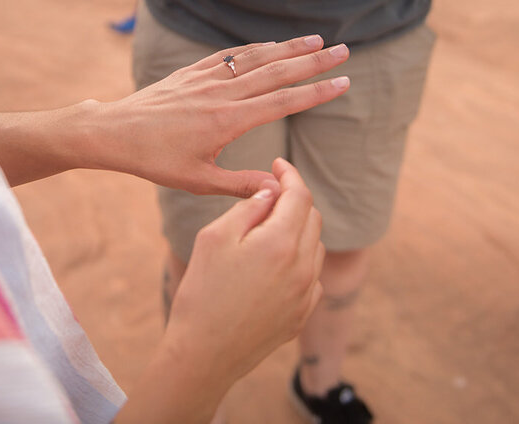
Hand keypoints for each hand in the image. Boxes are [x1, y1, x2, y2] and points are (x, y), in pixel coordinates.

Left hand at [97, 35, 349, 196]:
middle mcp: (221, 93)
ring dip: (288, 47)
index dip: (316, 91)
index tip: (344, 81)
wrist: (114, 132)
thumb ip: (241, 184)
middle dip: (313, 60)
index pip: (283, 102)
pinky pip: (230, 55)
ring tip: (316, 39)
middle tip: (345, 50)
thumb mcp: (198, 180)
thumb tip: (279, 187)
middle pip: (277, 72)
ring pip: (256, 58)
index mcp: (228, 120)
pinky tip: (270, 45)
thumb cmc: (155, 161)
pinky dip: (254, 48)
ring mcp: (206, 78)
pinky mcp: (191, 72)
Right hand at [165, 159, 324, 387]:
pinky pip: (311, 277)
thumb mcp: (215, 238)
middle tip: (267, 196)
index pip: (300, 195)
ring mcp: (306, 295)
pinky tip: (274, 265)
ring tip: (267, 230)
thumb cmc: (202, 292)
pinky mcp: (301, 316)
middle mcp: (304, 268)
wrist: (204, 355)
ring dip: (298, 230)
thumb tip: (271, 192)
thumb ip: (248, 208)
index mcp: (282, 243)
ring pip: (315, 247)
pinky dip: (300, 261)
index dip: (289, 174)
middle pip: (312, 218)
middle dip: (294, 200)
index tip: (277, 164)